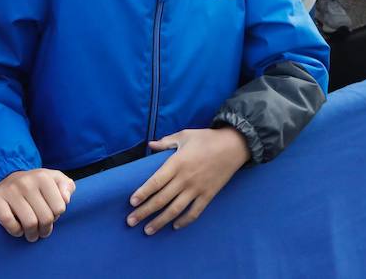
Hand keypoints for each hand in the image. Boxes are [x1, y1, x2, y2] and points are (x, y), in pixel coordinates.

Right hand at [0, 169, 75, 241]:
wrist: (6, 178)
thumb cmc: (36, 184)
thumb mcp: (55, 179)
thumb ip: (67, 186)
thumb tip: (66, 199)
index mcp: (43, 177)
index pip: (59, 208)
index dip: (57, 216)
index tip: (51, 216)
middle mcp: (26, 182)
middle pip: (45, 218)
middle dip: (46, 229)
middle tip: (43, 231)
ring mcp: (10, 190)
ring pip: (29, 223)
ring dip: (32, 234)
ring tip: (33, 234)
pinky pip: (10, 223)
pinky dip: (16, 231)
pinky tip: (19, 229)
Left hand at [127, 127, 250, 234]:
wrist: (234, 146)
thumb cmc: (207, 138)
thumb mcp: (185, 135)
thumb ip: (166, 142)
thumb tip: (150, 144)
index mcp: (177, 163)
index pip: (156, 181)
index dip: (143, 193)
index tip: (131, 202)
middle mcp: (185, 178)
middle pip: (161, 199)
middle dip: (145, 211)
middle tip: (131, 221)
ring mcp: (197, 189)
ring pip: (175, 209)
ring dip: (160, 221)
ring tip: (148, 230)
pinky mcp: (208, 195)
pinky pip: (194, 212)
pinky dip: (184, 221)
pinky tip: (174, 226)